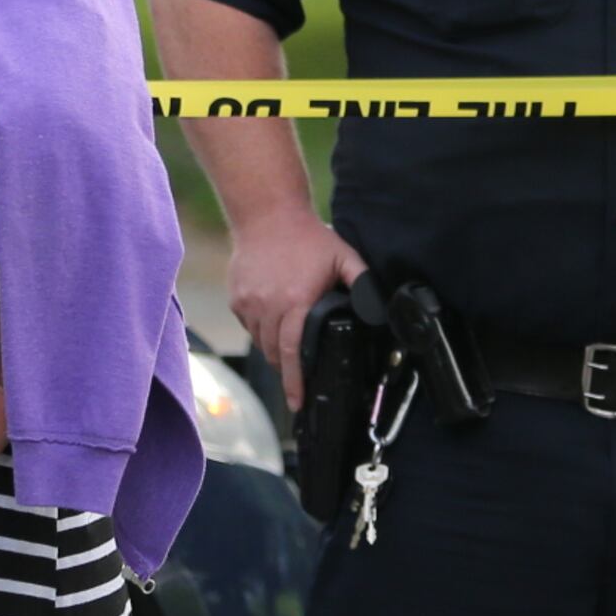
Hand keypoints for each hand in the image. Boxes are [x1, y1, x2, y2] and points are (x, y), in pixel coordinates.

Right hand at [230, 211, 368, 410]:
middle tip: (297, 374)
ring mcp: (248, 302)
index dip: (294, 381)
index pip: (292, 352)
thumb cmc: (308, 237)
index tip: (297, 401)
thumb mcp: (344, 257)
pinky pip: (248, 325)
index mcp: (295, 301)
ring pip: (259, 341)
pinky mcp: (236, 297)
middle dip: (286, 367)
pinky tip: (273, 317)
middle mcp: (267, 306)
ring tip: (287, 343)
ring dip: (273, 348)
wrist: (267, 213)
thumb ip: (362, 283)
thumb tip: (379, 309)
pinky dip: (260, 328)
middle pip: (274, 353)